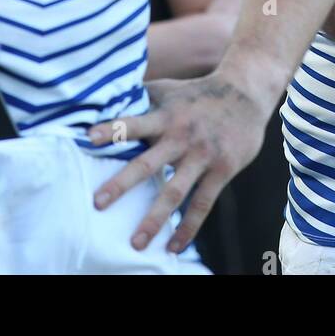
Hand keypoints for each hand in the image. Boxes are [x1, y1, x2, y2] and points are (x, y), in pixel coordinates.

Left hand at [87, 69, 271, 252]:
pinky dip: (188, 227)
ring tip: (136, 243)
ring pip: (174, 192)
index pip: (134, 123)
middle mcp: (181, 137)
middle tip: (98, 203)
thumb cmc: (199, 92)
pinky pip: (202, 204)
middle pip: (147, 164)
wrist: (247, 93)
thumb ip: (142, 96)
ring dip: (154, 218)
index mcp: (165, 116)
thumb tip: (107, 94)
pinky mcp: (221, 170)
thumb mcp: (170, 89)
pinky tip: (173, 246)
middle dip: (122, 184)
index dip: (112, 130)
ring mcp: (202, 156)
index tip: (87, 138)